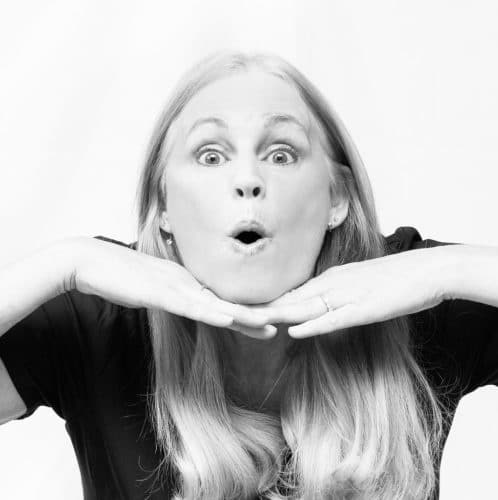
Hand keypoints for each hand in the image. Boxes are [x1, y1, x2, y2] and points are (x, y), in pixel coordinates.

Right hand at [68, 237, 274, 338]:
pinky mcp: (159, 293)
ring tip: (268, 324)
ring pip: (215, 304)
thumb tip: (183, 301)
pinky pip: (189, 305)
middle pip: (225, 302)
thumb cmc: (119, 276)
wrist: (89, 262)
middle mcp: (187, 282)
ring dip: (242, 316)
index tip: (267, 322)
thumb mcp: (151, 288)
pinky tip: (229, 319)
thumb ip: (169, 294)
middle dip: (253, 316)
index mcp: (186, 282)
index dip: (244, 312)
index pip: (220, 301)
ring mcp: (175, 287)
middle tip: (281, 325)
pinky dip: (210, 313)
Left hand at [243, 246, 452, 337]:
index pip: (288, 293)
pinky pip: (335, 318)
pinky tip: (294, 329)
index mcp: (328, 280)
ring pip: (303, 307)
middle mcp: (331, 285)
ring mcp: (346, 296)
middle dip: (256, 308)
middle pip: (287, 299)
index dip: (260, 302)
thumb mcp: (356, 286)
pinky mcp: (364, 308)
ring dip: (274, 315)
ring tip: (246, 320)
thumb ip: (333, 295)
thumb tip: (311, 309)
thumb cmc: (393, 278)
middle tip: (224, 312)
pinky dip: (313, 324)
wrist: (427, 271)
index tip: (235, 308)